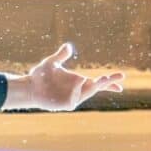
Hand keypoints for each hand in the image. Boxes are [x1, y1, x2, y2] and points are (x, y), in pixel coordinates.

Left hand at [4, 41, 121, 112]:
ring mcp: (72, 98)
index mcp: (79, 80)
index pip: (98, 82)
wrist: (29, 87)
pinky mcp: (66, 105)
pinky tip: (78, 84)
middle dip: (107, 83)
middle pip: (97, 87)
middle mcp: (78, 90)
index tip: (122, 78)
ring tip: (101, 80)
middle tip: (118, 77)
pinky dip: (77, 93)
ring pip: (87, 93)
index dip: (110, 82)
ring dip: (94, 87)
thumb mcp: (52, 62)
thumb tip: (68, 46)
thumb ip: (60, 55)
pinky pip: (75, 100)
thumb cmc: (41, 76)